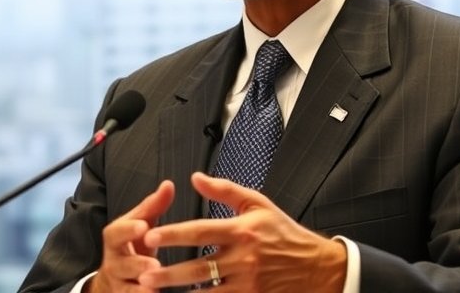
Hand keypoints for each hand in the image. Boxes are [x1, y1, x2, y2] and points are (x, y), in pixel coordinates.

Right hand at [87, 180, 175, 292]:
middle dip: (137, 264)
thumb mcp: (141, 225)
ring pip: (126, 287)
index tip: (143, 227)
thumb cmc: (133, 244)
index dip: (129, 230)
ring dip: (141, 288)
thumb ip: (153, 207)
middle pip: (122, 263)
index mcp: (116, 238)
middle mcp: (114, 261)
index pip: (118, 232)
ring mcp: (118, 282)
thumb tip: (169, 184)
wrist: (114, 278)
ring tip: (155, 289)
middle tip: (154, 265)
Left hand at [137, 173, 346, 291]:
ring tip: (154, 291)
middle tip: (142, 274)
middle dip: (168, 273)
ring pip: (206, 291)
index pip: (201, 231)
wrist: (317, 268)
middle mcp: (244, 258)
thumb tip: (195, 178)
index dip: (174, 234)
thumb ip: (224, 190)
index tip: (151, 237)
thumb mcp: (258, 204)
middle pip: (198, 267)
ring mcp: (248, 283)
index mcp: (243, 230)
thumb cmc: (284, 233)